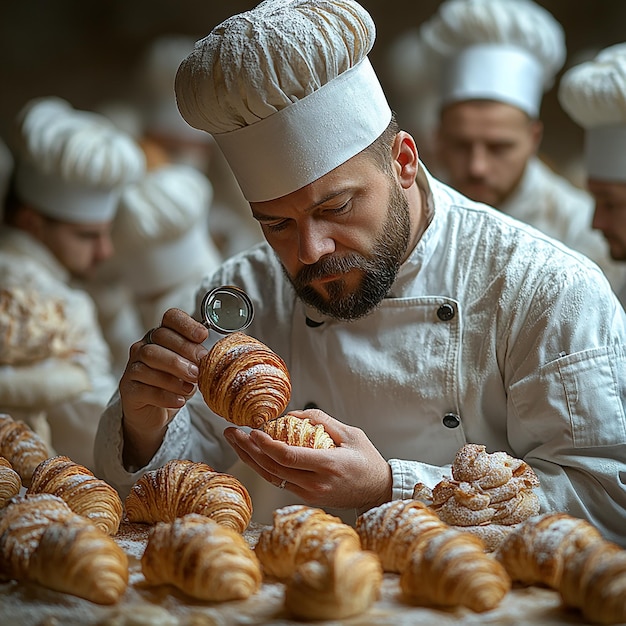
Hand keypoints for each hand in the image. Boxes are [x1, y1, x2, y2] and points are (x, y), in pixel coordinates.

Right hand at [120, 308, 208, 467]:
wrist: (154, 414)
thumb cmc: (176, 385)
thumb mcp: (192, 369)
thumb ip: (202, 359)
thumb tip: (224, 355)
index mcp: (162, 336)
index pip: (170, 317)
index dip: (187, 324)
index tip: (203, 336)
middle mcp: (144, 346)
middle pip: (160, 338)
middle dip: (184, 352)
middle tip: (200, 369)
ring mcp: (133, 366)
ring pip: (150, 360)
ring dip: (174, 374)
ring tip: (191, 387)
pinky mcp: (128, 388)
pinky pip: (145, 387)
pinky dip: (165, 395)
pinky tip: (180, 401)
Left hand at [224, 409, 391, 510]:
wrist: (378, 491)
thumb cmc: (366, 460)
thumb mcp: (351, 433)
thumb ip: (321, 421)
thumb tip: (291, 415)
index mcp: (328, 466)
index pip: (288, 458)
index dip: (266, 445)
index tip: (252, 431)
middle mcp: (316, 484)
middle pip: (273, 469)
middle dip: (249, 450)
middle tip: (233, 432)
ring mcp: (310, 494)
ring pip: (272, 477)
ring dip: (251, 459)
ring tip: (236, 441)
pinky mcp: (306, 497)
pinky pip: (280, 481)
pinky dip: (263, 466)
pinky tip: (253, 453)